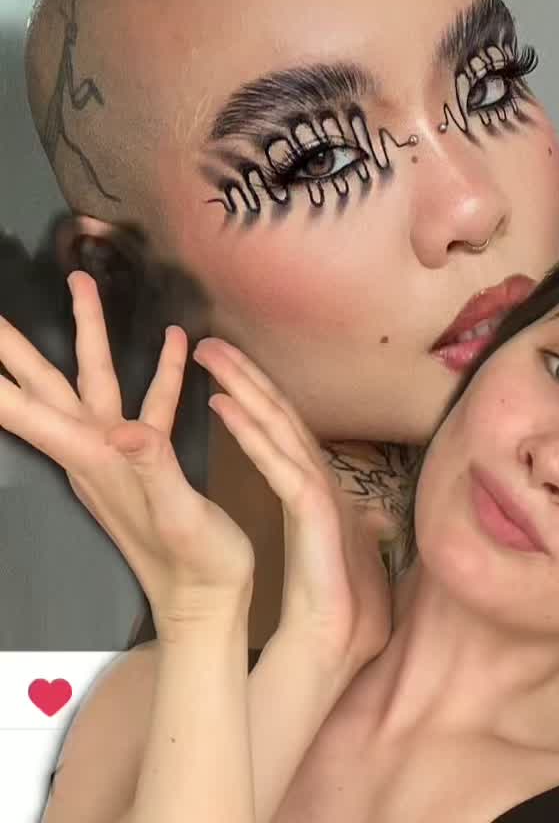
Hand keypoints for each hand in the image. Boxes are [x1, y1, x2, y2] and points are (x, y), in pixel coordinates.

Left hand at [0, 271, 253, 635]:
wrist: (207, 607)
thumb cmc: (196, 568)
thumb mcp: (178, 516)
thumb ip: (153, 468)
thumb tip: (128, 430)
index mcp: (97, 461)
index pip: (30, 414)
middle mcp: (96, 453)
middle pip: (43, 387)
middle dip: (15, 347)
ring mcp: (119, 455)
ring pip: (92, 380)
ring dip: (86, 333)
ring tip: (81, 284)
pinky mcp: (148, 460)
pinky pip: (149, 402)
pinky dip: (160, 370)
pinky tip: (176, 344)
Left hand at [193, 338, 392, 679]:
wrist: (332, 645)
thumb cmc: (331, 598)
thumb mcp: (325, 544)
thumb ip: (331, 515)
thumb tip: (349, 503)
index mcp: (312, 482)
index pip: (282, 423)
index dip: (256, 389)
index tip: (225, 362)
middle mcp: (316, 476)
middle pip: (279, 411)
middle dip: (246, 371)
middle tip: (210, 339)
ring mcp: (317, 491)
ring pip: (279, 424)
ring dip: (245, 385)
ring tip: (210, 356)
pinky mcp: (312, 512)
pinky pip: (277, 462)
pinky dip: (250, 432)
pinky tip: (222, 406)